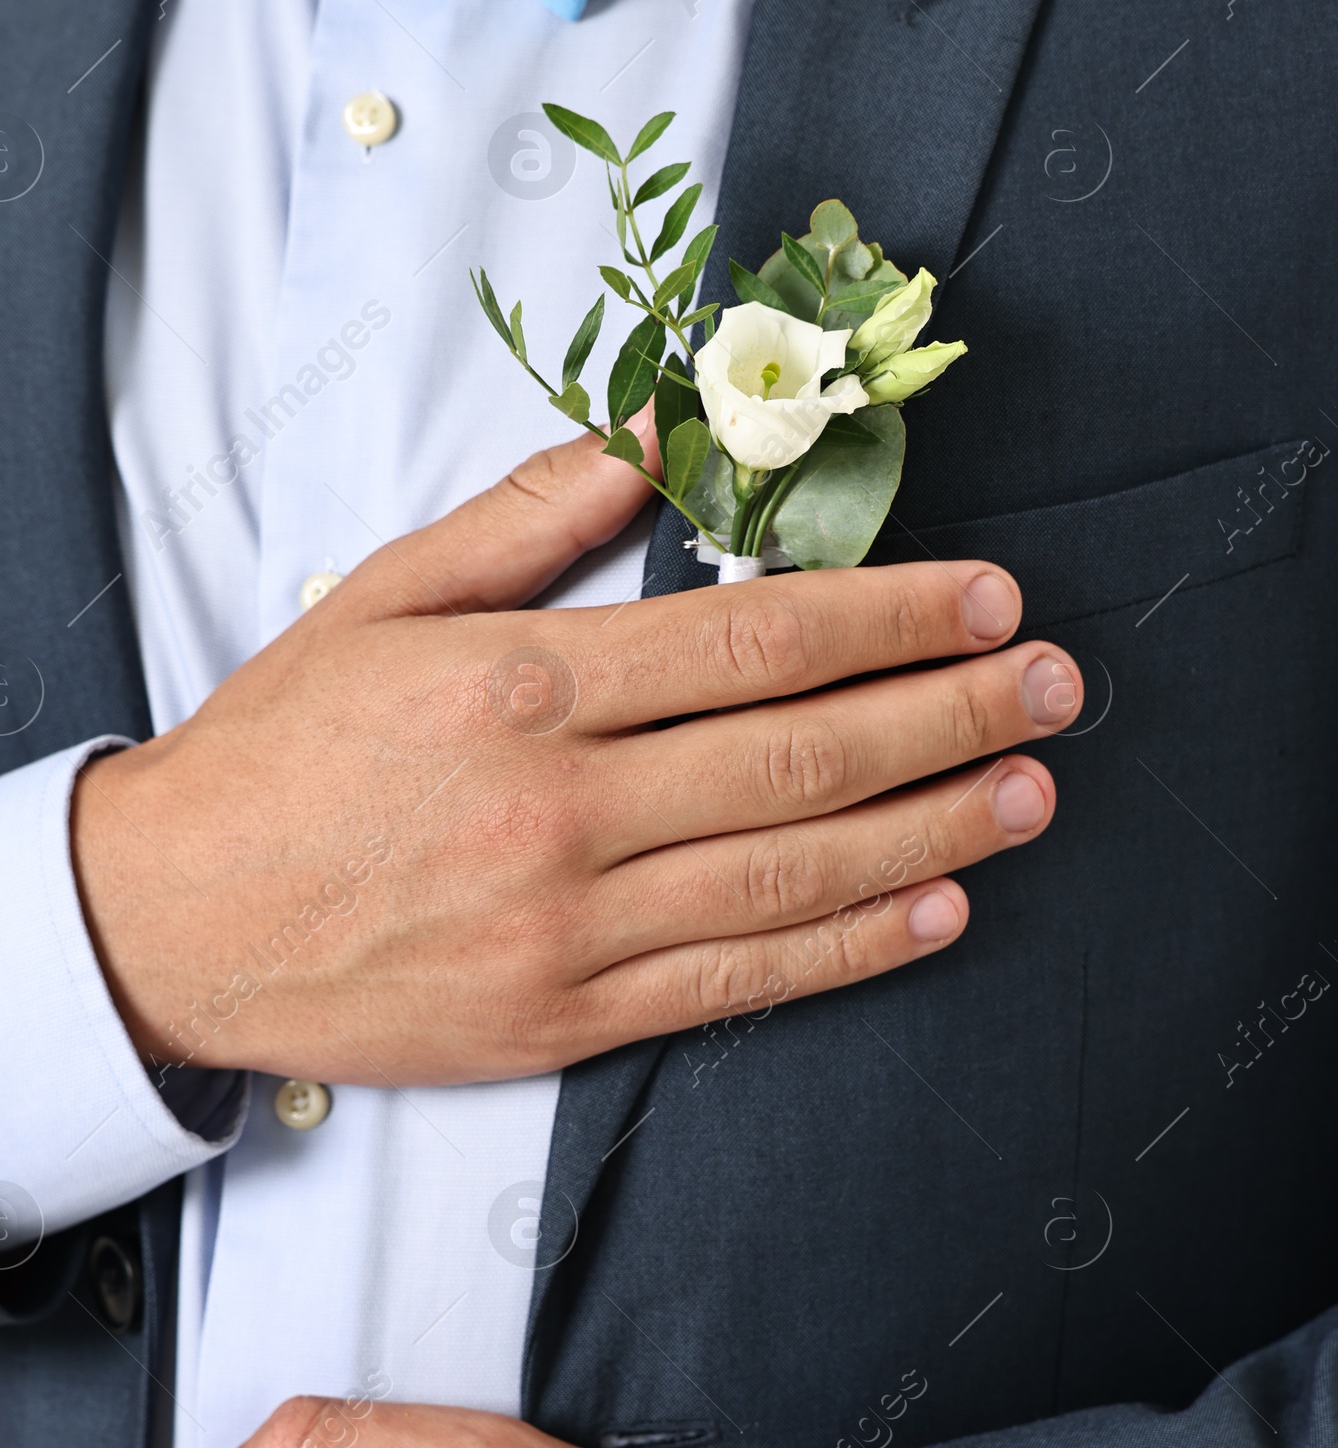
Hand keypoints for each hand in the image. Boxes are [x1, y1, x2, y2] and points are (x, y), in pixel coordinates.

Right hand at [72, 426, 1080, 1084]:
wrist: (172, 924)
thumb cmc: (282, 750)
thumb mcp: (387, 598)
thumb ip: (534, 516)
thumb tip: (658, 429)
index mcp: (524, 686)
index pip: (755, 640)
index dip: (892, 615)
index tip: (986, 597)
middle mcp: (563, 809)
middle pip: (805, 754)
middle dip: (952, 713)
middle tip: (1054, 686)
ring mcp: (572, 926)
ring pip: (795, 871)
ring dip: (938, 828)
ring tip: (1032, 789)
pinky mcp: (569, 1019)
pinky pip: (742, 982)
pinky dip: (852, 946)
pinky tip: (939, 907)